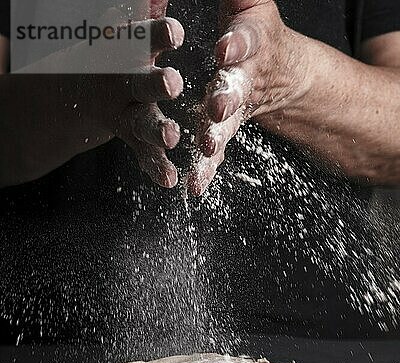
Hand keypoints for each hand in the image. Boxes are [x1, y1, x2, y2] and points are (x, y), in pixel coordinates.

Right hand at [80, 0, 184, 187]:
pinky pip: (144, 153)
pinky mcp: (131, 136)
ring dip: (158, 130)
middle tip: (172, 84)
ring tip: (172, 138)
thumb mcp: (121, 29)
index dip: (158, 36)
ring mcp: (126, 112)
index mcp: (128, 50)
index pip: (144, 39)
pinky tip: (168, 181)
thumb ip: (142, 11)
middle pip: (142, 82)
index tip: (175, 35)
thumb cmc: (110, 52)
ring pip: (142, 122)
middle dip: (157, 83)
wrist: (75, 89)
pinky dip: (155, 167)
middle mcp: (126, 82)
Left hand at [188, 0, 310, 194]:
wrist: (276, 71)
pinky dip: (205, 171)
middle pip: (236, 88)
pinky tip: (193, 188)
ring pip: (224, 126)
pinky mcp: (221, 131)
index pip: (245, 41)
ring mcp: (233, 110)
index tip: (227, 46)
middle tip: (219, 104)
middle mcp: (243, 79)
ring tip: (205, 151)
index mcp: (249, 44)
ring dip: (214, 138)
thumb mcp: (250, 5)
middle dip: (227, 96)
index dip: (238, 44)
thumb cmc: (254, 30)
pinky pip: (213, 152)